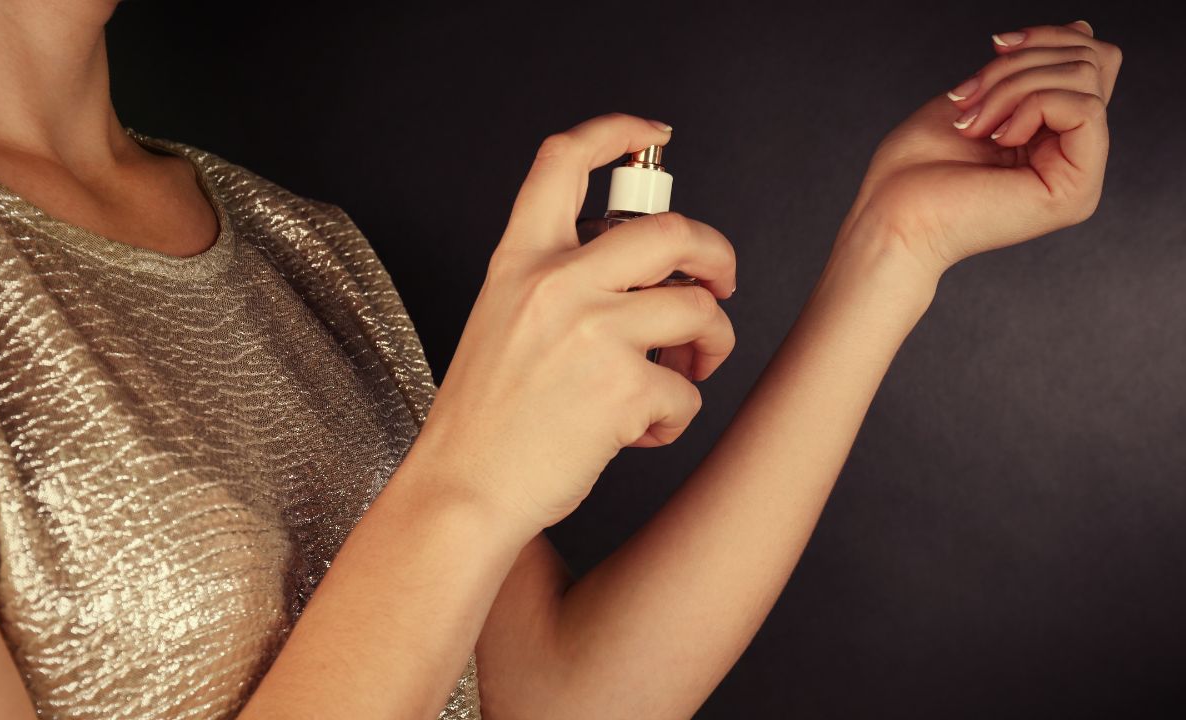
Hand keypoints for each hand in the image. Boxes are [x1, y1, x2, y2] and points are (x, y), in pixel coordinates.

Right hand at [409, 113, 736, 530]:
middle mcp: (557, 284)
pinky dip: (674, 419)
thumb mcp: (501, 320)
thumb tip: (644, 270)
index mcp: (520, 262)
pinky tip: (638, 435)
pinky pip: (687, 393)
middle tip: (721, 283)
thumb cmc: (484, 419)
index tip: (654, 136)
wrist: (463, 491)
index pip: (563, 161)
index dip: (616, 133)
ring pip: (697, 312)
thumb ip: (559, 282)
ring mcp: (593, 333)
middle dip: (718, 254)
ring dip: (709, 347)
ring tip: (683, 376)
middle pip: (672, 230)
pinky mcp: (623, 390)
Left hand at [840, 20, 1122, 272]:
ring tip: (972, 123)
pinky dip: (1031, 106)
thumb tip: (1083, 28)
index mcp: (1053, 137)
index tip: (994, 46)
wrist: (892, 218)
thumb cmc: (915, 169)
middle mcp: (1073, 156)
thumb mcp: (979, 96)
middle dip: (1021, 63)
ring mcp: (1080, 176)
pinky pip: (1083, 109)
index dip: (1047, 37)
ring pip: (1084, 79)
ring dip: (1012, 86)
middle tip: (969, 97)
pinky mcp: (1076, 190)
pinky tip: (996, 138)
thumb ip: (1031, 68)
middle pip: (1090, 62)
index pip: (1089, 60)